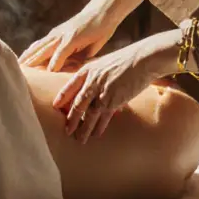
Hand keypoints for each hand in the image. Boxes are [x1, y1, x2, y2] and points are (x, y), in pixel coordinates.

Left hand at [19, 6, 120, 72]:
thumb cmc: (94, 29)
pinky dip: (55, 61)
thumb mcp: (80, 47)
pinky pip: (61, 51)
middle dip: (25, 61)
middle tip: (13, 71)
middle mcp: (56, 36)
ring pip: (43, 50)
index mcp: (56, 38)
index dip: (28, 59)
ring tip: (23, 71)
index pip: (38, 50)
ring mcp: (63, 36)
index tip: (19, 70)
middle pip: (36, 50)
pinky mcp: (73, 37)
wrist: (104, 12)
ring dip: (33, 61)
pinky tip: (50, 70)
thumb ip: (72, 57)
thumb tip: (68, 69)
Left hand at [51, 30, 180, 143]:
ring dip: (83, 128)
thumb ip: (99, 77)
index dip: (62, 97)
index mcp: (88, 70)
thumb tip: (98, 91)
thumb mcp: (107, 64)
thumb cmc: (128, 60)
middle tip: (66, 130)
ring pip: (88, 114)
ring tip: (79, 139)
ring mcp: (101, 91)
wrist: (143, 59)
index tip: (55, 106)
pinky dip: (99, 127)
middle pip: (77, 103)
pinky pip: (102, 117)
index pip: (70, 86)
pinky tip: (96, 134)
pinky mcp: (112, 100)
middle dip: (71, 119)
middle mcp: (91, 81)